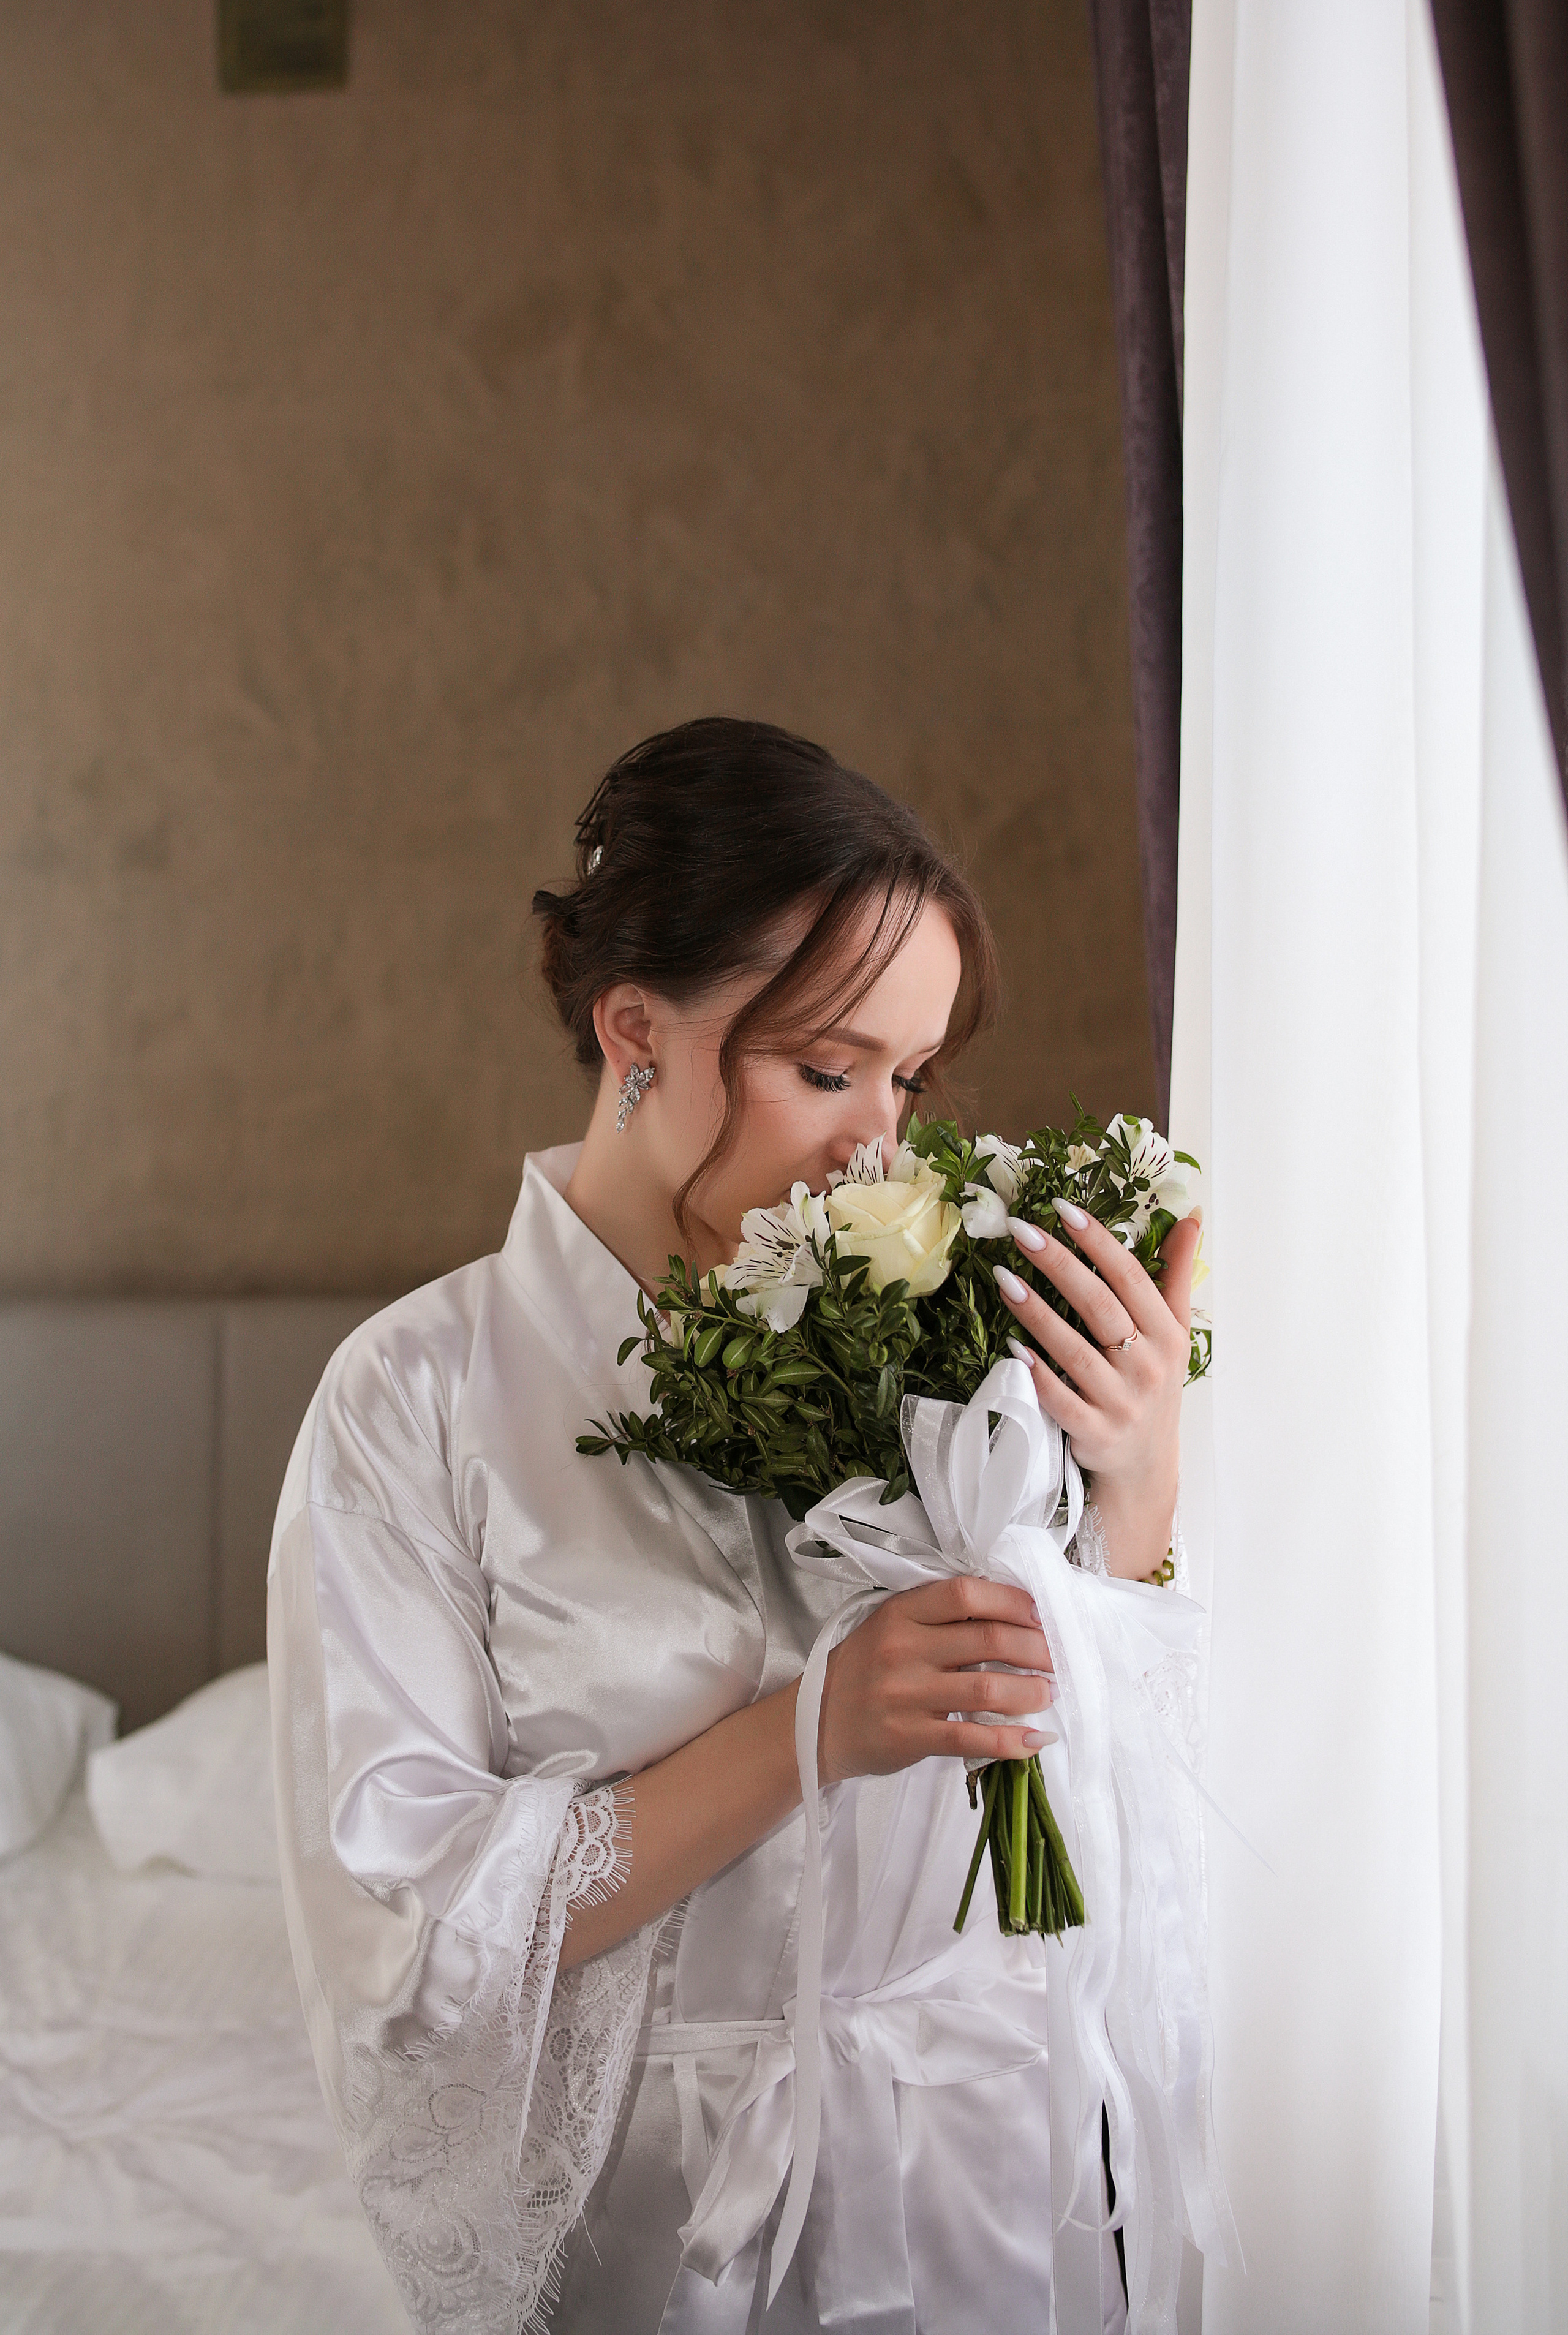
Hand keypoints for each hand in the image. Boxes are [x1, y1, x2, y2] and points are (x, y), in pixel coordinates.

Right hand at [818, 1576, 1053, 1783]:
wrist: (818, 1722)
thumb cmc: (866, 1669)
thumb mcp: (892, 1627)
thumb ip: (940, 1617)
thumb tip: (1011, 1615)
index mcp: (901, 1612)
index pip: (966, 1593)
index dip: (1012, 1601)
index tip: (1039, 1614)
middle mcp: (904, 1649)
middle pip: (988, 1639)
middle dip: (1036, 1648)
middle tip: (1057, 1658)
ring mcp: (907, 1694)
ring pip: (988, 1689)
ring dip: (1031, 1692)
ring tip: (1049, 1693)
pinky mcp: (910, 1736)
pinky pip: (973, 1739)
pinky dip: (1012, 1741)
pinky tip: (1034, 1741)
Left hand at [993, 1203, 1201, 1578]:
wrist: (1146, 1466)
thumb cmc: (1153, 1386)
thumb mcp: (1174, 1332)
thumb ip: (1176, 1274)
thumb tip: (1191, 1217)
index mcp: (1167, 1336)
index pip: (1132, 1278)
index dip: (1099, 1243)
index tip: (1065, 1209)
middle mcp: (1148, 1367)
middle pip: (1100, 1307)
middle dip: (1060, 1265)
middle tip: (1022, 1232)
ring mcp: (1121, 1403)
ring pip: (1074, 1351)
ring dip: (1037, 1313)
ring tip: (1004, 1278)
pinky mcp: (1094, 1433)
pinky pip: (1061, 1400)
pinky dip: (1038, 1374)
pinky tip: (1013, 1347)